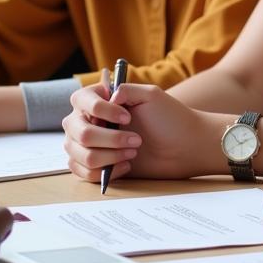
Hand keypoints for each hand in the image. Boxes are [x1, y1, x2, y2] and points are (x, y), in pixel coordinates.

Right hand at [62, 82, 217, 181]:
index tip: (128, 117)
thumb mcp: (151, 95)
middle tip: (136, 141)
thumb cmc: (170, 117)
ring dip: (109, 156)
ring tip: (133, 153)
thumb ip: (127, 89)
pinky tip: (127, 165)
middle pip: (79, 132)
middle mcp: (89, 120)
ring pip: (81, 154)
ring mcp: (90, 144)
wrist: (184, 147)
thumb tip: (108, 97)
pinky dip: (106, 170)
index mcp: (101, 99)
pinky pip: (83, 172)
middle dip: (109, 139)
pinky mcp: (95, 166)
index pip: (81, 100)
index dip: (101, 111)